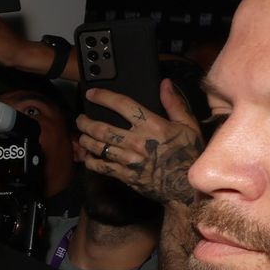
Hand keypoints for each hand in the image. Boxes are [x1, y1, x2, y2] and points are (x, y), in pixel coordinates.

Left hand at [73, 78, 203, 205]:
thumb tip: (165, 83)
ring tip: (81, 135)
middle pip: (101, 128)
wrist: (186, 186)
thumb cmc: (189, 154)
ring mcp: (129, 160)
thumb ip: (174, 103)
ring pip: (98, 147)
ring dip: (85, 140)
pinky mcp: (125, 176)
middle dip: (86, 122)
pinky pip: (101, 167)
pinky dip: (90, 161)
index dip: (103, 97)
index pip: (122, 105)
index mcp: (152, 126)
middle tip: (81, 119)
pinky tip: (87, 156)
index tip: (91, 94)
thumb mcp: (188, 125)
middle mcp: (136, 142)